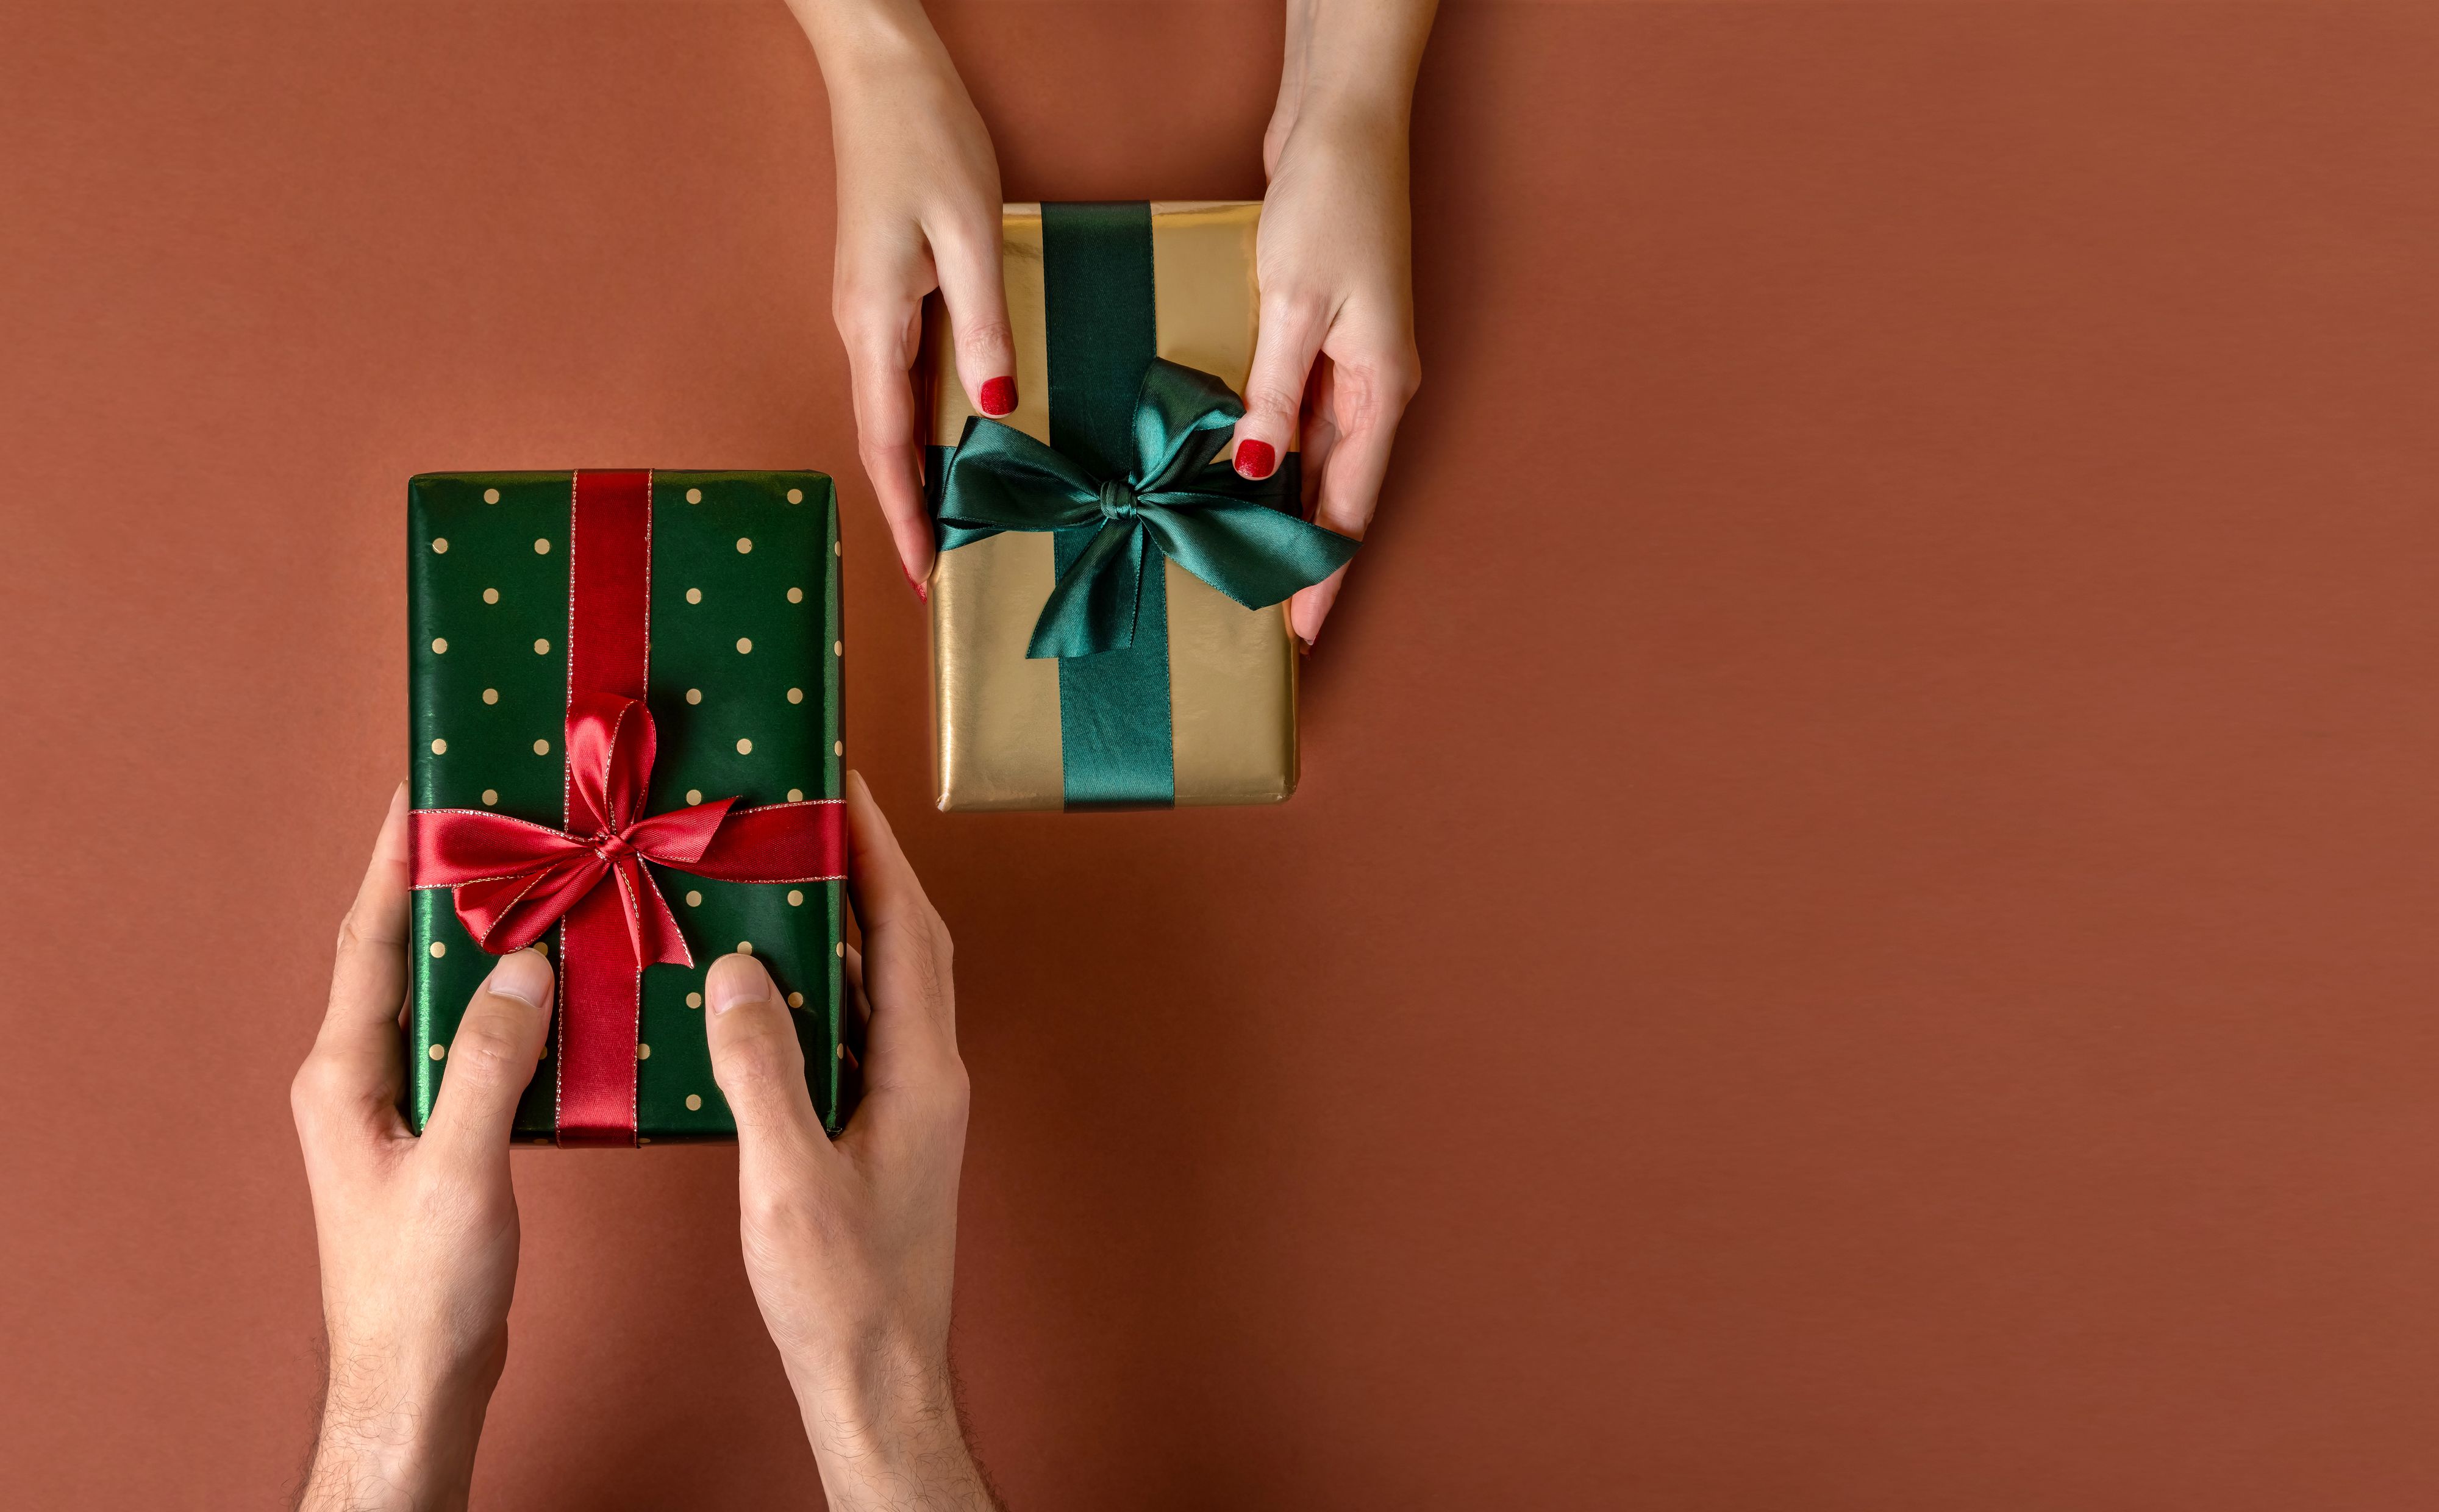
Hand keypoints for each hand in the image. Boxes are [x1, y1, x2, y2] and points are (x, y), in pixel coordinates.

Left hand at [291, 785, 555, 1510]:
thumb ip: (488, 1063)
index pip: (364, 943)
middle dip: (442, 888)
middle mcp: (359, 1082)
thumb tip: (525, 969)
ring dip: (484, 945)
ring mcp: (395, 1109)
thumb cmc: (419, 1290)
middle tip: (496, 824)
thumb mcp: (457, 1169)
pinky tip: (557, 993)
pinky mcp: (437, 1135)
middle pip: (398, 958)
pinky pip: (473, 1043)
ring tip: (539, 889)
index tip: (418, 794)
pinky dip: (511, 1005)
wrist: (419, 1380)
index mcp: (343, 1078)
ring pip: (439, 999)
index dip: (390, 865)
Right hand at [704, 772, 993, 1509]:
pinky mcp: (882, 1134)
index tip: (848, 787)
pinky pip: (856, 1035)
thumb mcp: (787, 1180)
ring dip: (839, 931)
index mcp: (923, 1074)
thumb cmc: (843, 1297)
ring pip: (881, 989)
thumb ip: (763, 1074)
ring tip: (778, 881)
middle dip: (862, 872)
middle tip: (809, 815)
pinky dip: (819, 995)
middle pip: (906, 945)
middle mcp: (930, 1077)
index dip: (881, 852)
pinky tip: (767, 991)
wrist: (876, 1382)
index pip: (911, 931)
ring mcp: (910, 1106)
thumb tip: (740, 976)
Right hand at [788, 0, 1016, 599]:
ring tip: (952, 529)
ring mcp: (869, 309)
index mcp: (873, 321)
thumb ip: (982, 325)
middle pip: (882, 440)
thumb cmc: (925, 140)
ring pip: (892, 411)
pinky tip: (956, 445)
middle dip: (907, 511)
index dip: (903, 514)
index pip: (886, 443)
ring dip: (916, 473)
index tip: (919, 576)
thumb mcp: (966, 233)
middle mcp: (860, 325)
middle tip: (937, 575)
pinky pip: (903, 375)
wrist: (880, 72)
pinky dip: (922, 425)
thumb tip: (992, 410)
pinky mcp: (885, 290)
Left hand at [1235, 0, 1437, 648]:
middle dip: (1304, 558)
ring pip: (1313, 457)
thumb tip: (1253, 469)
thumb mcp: (1294, 305)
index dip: (1324, 573)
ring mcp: (1347, 361)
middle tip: (1264, 619)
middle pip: (1337, 493)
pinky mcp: (1318, 334)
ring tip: (1243, 565)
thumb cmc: (1331, 202)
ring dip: (1281, 510)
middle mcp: (1373, 385)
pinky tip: (1234, 478)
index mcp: (1381, 388)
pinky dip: (1268, 451)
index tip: (1301, 633)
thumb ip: (1272, 393)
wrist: (1342, 122)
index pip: (1351, 506)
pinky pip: (1294, 414)